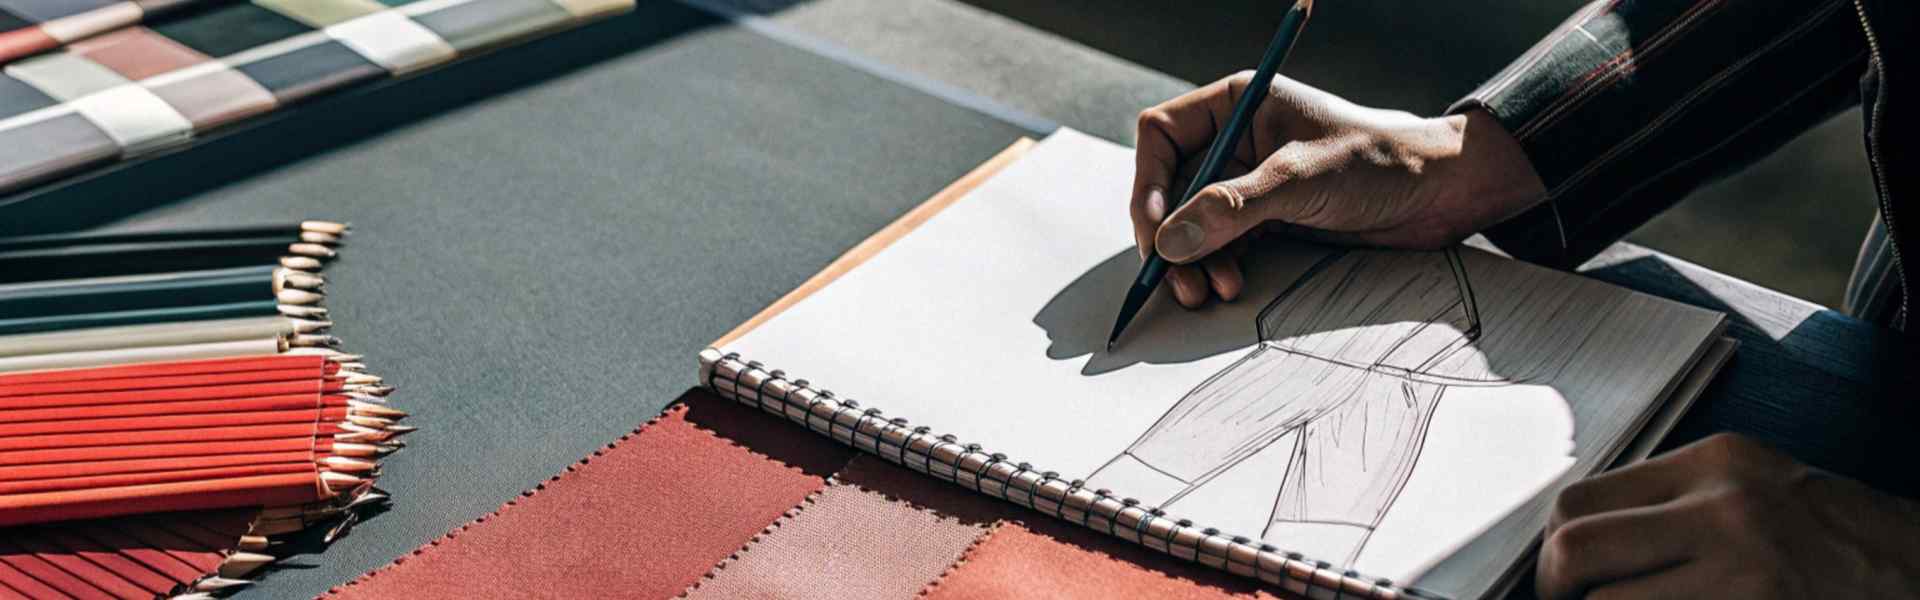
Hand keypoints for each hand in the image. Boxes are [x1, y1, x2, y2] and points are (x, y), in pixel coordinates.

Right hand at [1129, 72, 1545, 307]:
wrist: (1439, 193)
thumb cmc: (1378, 161)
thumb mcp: (1299, 179)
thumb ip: (1231, 209)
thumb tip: (1170, 241)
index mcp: (1236, 104)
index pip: (1161, 136)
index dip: (1150, 183)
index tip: (1157, 229)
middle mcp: (1235, 139)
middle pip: (1170, 187)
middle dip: (1170, 235)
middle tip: (1172, 277)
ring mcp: (1249, 180)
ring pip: (1191, 222)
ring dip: (1192, 259)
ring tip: (1206, 290)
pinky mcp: (1267, 216)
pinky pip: (1220, 243)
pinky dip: (1216, 265)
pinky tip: (1228, 284)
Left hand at [1537, 433, 1919, 598]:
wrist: (1915, 570)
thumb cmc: (1827, 537)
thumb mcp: (1744, 490)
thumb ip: (1664, 503)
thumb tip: (1568, 539)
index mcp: (1713, 465)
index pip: (1579, 500)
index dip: (1551, 549)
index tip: (1558, 576)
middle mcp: (1726, 510)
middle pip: (1575, 550)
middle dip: (1559, 590)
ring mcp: (1745, 570)